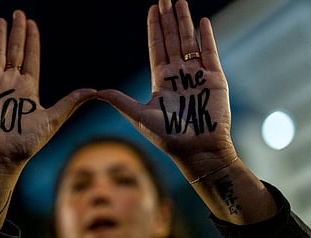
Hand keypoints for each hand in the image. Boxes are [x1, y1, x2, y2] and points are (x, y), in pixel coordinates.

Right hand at [0, 10, 95, 227]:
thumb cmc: (24, 144)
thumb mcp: (52, 120)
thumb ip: (70, 103)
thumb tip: (94, 90)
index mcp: (28, 90)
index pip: (30, 58)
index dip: (31, 41)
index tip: (32, 23)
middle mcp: (10, 85)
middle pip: (14, 52)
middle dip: (16, 32)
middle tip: (18, 13)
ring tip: (1, 20)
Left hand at [98, 0, 235, 179]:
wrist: (197, 150)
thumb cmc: (168, 137)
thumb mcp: (139, 116)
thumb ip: (120, 101)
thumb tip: (96, 92)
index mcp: (161, 81)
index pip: (157, 48)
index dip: (155, 29)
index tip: (152, 10)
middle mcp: (179, 74)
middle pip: (172, 40)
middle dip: (168, 19)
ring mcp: (197, 75)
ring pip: (190, 42)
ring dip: (184, 22)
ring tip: (180, 2)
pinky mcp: (214, 79)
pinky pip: (210, 52)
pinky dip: (207, 37)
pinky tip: (201, 21)